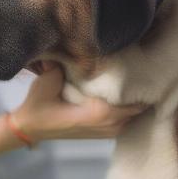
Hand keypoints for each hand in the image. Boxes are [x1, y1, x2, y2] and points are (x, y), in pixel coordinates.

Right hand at [11, 65, 146, 142]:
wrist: (29, 128)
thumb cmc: (38, 105)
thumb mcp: (48, 80)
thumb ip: (63, 64)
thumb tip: (77, 45)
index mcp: (99, 113)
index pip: (133, 100)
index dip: (143, 84)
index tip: (148, 66)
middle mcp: (108, 125)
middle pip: (138, 108)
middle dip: (143, 90)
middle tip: (146, 68)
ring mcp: (106, 132)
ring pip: (133, 115)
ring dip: (136, 100)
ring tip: (139, 78)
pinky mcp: (102, 133)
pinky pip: (125, 120)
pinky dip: (128, 108)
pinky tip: (126, 93)